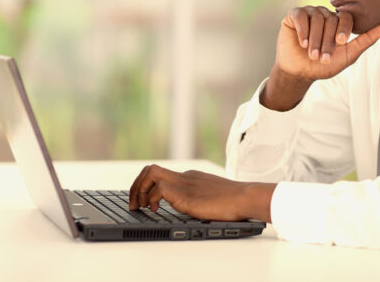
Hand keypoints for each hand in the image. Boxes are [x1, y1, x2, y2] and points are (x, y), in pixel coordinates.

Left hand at [128, 164, 274, 221]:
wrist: (245, 197)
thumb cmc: (235, 202)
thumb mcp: (213, 198)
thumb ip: (201, 199)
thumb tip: (196, 209)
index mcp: (192, 178)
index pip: (162, 175)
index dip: (148, 188)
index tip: (145, 203)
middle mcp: (185, 177)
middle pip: (151, 169)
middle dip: (136, 186)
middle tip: (135, 204)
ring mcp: (185, 183)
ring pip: (150, 173)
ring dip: (139, 190)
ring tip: (140, 207)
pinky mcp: (185, 193)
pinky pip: (159, 188)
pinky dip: (152, 199)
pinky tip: (156, 210)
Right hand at [261, 6, 379, 110]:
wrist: (301, 72)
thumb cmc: (324, 65)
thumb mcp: (348, 55)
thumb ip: (367, 40)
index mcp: (338, 22)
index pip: (345, 17)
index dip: (343, 29)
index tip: (341, 43)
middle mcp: (325, 14)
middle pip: (329, 19)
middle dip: (327, 41)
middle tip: (322, 57)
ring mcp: (309, 13)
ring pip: (316, 17)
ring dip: (315, 39)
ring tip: (312, 53)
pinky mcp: (294, 15)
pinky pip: (301, 15)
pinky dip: (303, 30)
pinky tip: (303, 43)